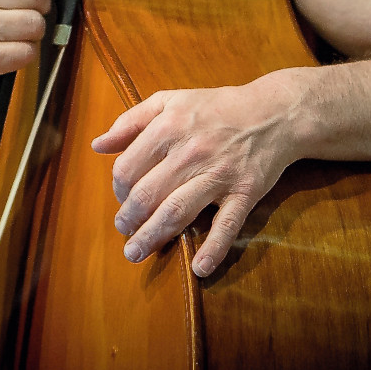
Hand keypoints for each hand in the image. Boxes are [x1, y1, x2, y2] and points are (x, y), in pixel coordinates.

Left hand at [90, 78, 301, 277]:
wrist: (273, 113)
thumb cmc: (214, 108)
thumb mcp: (169, 101)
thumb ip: (130, 121)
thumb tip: (97, 145)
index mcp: (168, 127)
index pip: (128, 167)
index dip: (118, 189)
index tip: (122, 198)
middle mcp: (190, 151)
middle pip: (148, 194)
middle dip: (128, 219)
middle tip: (124, 232)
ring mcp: (219, 174)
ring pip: (177, 211)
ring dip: (153, 237)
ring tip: (136, 252)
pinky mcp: (244, 192)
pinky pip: (227, 225)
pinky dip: (213, 249)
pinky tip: (199, 268)